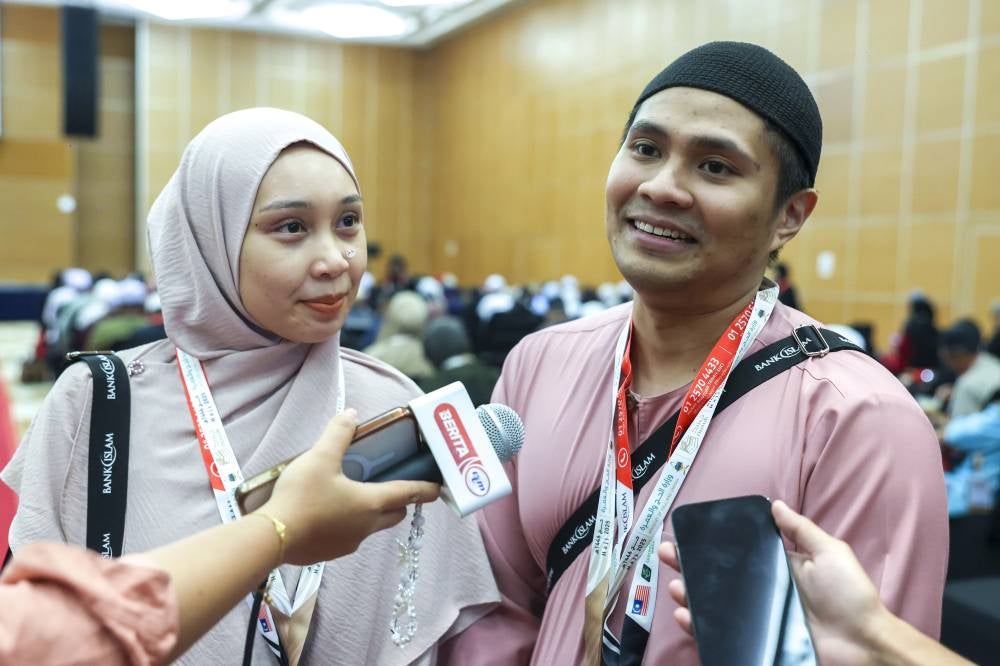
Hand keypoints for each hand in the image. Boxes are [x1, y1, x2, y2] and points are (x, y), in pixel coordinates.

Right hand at [256, 410, 439, 564]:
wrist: (272, 537)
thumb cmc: (302, 496)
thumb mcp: (320, 457)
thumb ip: (338, 434)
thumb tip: (352, 415)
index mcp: (371, 502)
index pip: (408, 493)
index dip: (425, 488)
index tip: (437, 487)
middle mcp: (367, 526)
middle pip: (394, 513)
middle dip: (398, 501)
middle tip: (391, 484)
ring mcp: (350, 543)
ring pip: (371, 526)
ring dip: (371, 513)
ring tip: (353, 495)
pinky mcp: (331, 553)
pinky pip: (349, 536)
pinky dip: (347, 524)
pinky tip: (328, 513)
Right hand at [659, 500, 893, 664]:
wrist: (865, 645)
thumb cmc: (852, 597)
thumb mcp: (831, 553)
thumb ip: (801, 530)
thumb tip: (774, 504)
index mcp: (777, 568)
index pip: (737, 553)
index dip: (710, 544)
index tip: (687, 533)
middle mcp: (762, 592)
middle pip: (718, 578)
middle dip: (689, 566)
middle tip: (668, 555)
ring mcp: (758, 618)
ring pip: (714, 606)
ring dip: (690, 595)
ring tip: (676, 587)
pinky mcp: (757, 642)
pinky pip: (723, 635)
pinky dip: (701, 628)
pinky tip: (687, 618)